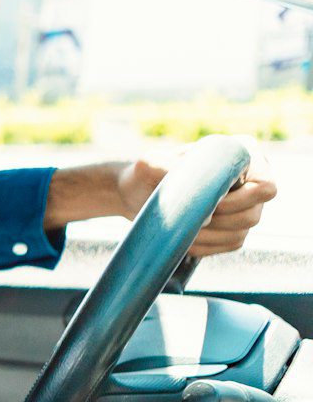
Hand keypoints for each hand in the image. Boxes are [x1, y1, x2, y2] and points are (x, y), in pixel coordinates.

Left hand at [117, 153, 277, 257]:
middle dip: (218, 222)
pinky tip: (184, 240)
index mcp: (242, 155)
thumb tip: (186, 185)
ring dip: (209, 236)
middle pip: (253, 215)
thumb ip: (160, 166)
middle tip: (189, 220)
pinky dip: (207, 246)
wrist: (137, 197)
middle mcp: (251, 179)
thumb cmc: (145, 176)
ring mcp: (245, 205)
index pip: (265, 187)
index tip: (209, 205)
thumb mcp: (147, 165)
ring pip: (242, 232)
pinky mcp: (233, 228)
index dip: (239, 202)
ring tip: (181, 228)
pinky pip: (231, 244)